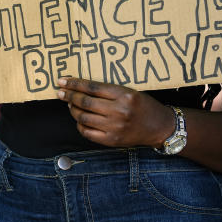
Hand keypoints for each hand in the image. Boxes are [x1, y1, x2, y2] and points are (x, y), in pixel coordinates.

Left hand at [57, 77, 174, 148]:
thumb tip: (81, 88)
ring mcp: (115, 127)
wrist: (161, 127)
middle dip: (69, 96)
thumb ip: (108, 91)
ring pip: (83, 117)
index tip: (62, 80)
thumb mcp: (130, 91)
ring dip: (73, 110)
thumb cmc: (144, 106)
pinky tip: (79, 119)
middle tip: (60, 92)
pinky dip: (80, 125)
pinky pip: (88, 132)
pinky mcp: (112, 140)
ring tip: (70, 104)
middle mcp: (119, 111)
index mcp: (124, 95)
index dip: (75, 84)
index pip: (92, 87)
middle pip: (85, 102)